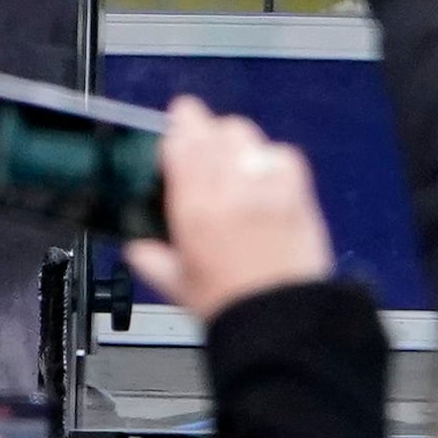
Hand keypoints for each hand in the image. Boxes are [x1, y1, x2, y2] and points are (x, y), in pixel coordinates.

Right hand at [126, 103, 329, 320]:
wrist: (280, 319)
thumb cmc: (230, 305)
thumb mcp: (179, 285)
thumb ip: (154, 262)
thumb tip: (139, 251)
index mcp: (193, 209)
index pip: (184, 143)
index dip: (181, 123)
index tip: (179, 118)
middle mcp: (230, 191)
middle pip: (220, 131)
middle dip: (209, 128)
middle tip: (204, 136)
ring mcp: (267, 191)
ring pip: (251, 139)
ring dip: (238, 141)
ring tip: (234, 153)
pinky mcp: (298, 199)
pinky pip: (285, 157)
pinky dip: (273, 157)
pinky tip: (267, 169)